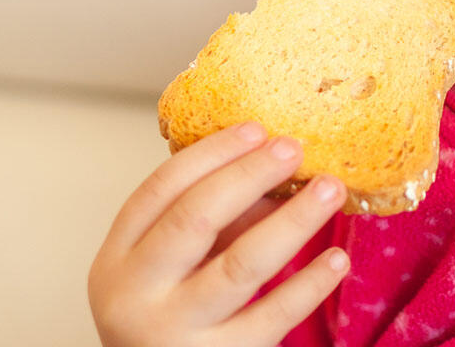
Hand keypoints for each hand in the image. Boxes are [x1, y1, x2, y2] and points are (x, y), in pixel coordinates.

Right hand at [88, 122, 349, 346]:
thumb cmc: (174, 320)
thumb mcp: (172, 271)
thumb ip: (214, 225)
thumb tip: (277, 176)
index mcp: (117, 260)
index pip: (159, 190)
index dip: (211, 153)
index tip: (257, 128)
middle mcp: (136, 294)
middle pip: (195, 217)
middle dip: (249, 175)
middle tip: (295, 148)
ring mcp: (174, 331)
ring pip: (241, 264)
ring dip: (293, 220)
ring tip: (331, 189)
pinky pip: (273, 314)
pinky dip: (309, 283)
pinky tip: (337, 258)